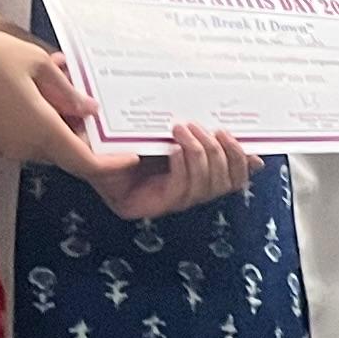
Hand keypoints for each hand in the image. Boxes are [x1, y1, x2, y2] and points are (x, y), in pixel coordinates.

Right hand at [0, 16, 124, 183]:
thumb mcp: (33, 63)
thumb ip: (66, 90)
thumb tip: (89, 109)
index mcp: (39, 132)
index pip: (85, 163)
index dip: (112, 164)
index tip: (133, 155)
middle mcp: (21, 148)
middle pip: (66, 153)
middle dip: (87, 136)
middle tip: (105, 109)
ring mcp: (1, 145)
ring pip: (45, 142)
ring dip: (62, 123)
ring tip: (71, 86)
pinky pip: (24, 135)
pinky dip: (40, 119)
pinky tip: (41, 87)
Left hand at [93, 121, 256, 222]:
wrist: (80, 133)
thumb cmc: (126, 129)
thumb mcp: (172, 132)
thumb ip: (209, 141)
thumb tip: (258, 160)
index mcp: (191, 176)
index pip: (231, 180)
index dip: (242, 163)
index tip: (246, 142)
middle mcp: (180, 194)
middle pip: (222, 185)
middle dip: (221, 155)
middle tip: (208, 128)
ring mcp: (162, 204)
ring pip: (203, 190)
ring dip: (201, 156)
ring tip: (185, 130)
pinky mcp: (143, 208)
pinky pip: (179, 193)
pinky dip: (183, 169)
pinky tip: (176, 149)